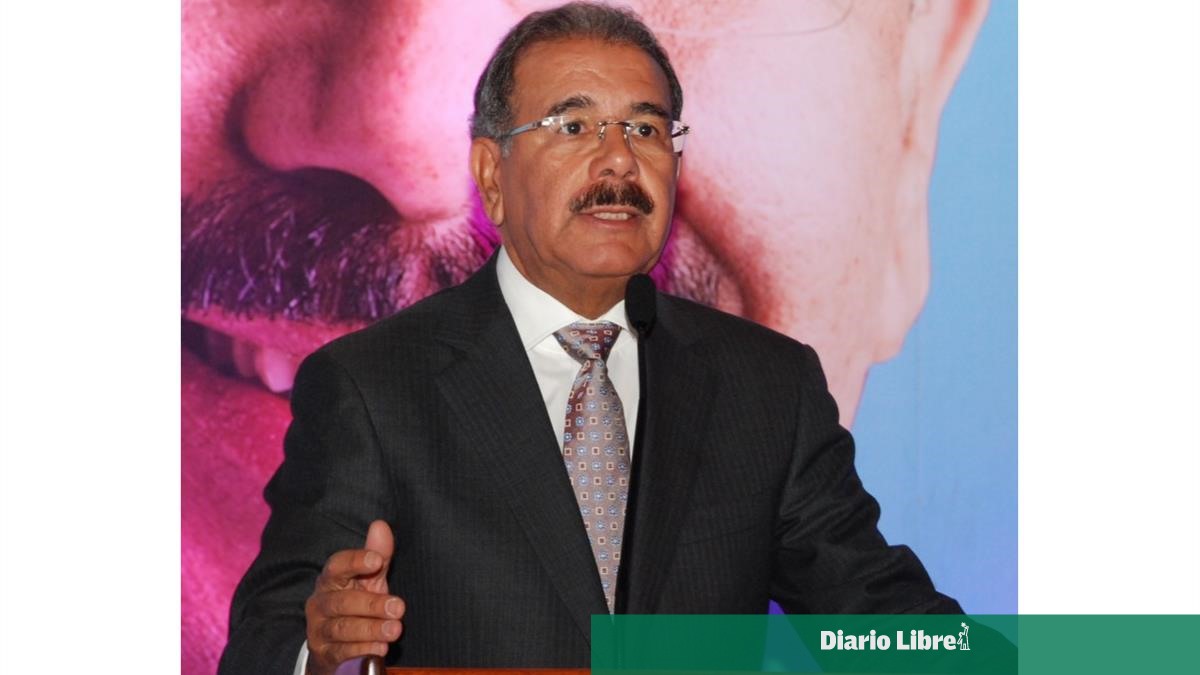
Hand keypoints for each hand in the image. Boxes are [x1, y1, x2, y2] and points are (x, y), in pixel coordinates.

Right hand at [304, 520, 404, 674]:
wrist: (336, 643)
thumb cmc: (357, 602)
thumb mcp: (369, 578)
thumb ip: (378, 554)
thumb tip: (381, 525)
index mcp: (331, 579)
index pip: (336, 566)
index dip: (355, 561)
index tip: (376, 560)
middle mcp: (320, 603)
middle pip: (342, 602)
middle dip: (372, 604)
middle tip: (398, 607)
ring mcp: (320, 629)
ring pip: (342, 628)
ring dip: (371, 629)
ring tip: (395, 629)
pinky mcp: (324, 653)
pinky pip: (342, 652)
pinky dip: (362, 650)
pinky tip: (380, 648)